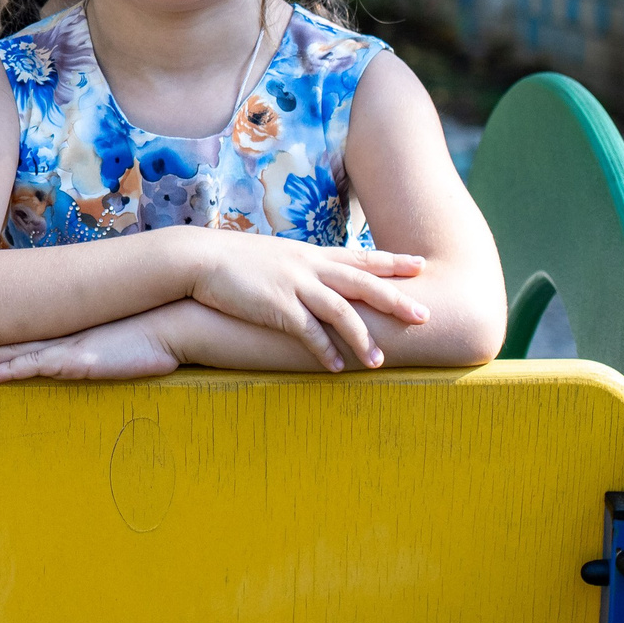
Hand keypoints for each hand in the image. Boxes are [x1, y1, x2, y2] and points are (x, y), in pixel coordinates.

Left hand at [0, 306, 183, 381]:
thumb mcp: (121, 348)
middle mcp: (62, 338)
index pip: (23, 338)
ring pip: (14, 354)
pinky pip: (36, 367)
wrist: (174, 324)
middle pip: (8, 343)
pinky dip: (10, 371)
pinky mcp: (78, 361)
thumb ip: (104, 353)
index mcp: (69, 335)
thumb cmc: (151, 336)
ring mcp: (67, 348)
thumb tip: (96, 358)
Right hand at [188, 232, 427, 370]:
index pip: (360, 257)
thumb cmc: (232, 260)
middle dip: (396, 300)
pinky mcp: (277, 307)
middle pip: (363, 283)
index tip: (420, 264)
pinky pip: (309, 333)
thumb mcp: (273, 256)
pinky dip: (326, 352)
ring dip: (363, 339)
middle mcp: (309, 267)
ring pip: (342, 312)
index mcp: (310, 254)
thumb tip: (312, 280)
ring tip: (379, 362)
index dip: (392, 261)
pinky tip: (337, 368)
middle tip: (425, 316)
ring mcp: (294, 286)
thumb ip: (298, 267)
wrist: (198, 258)